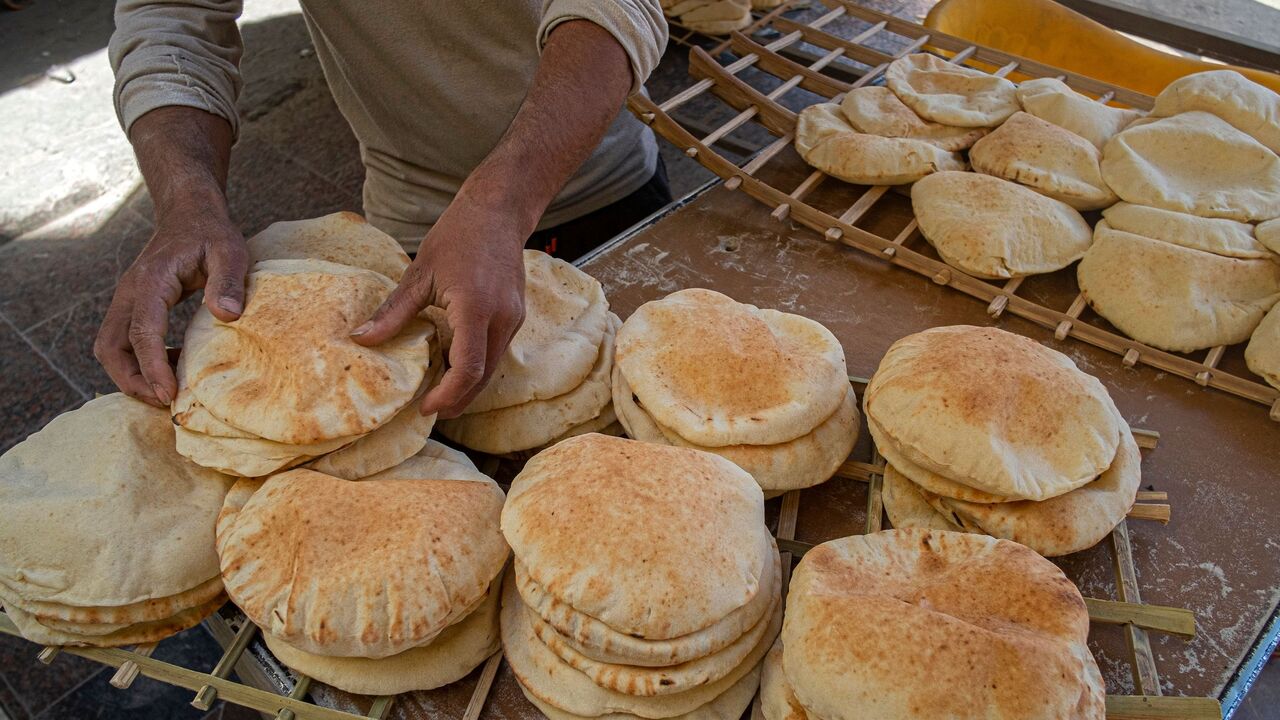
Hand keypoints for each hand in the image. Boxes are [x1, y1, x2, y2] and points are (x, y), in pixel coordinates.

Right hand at [94, 203, 247, 406]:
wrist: (189, 213)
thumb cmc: (211, 232)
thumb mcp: (230, 251)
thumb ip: (229, 281)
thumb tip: (227, 316)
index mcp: (151, 281)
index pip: (142, 333)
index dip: (153, 368)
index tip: (170, 395)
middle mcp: (130, 292)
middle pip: (111, 348)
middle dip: (131, 381)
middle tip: (165, 402)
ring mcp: (128, 300)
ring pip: (111, 348)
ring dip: (132, 375)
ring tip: (169, 391)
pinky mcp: (134, 306)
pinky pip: (124, 342)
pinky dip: (140, 362)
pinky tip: (174, 366)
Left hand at [351, 203, 525, 418]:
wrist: (498, 211)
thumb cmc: (457, 235)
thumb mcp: (419, 273)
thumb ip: (393, 312)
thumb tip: (361, 340)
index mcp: (475, 308)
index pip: (467, 369)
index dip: (446, 395)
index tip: (425, 407)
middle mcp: (501, 318)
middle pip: (482, 378)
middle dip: (457, 400)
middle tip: (428, 410)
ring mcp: (513, 318)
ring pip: (492, 368)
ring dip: (466, 385)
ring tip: (437, 392)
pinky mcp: (516, 316)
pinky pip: (496, 351)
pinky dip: (476, 365)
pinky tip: (452, 362)